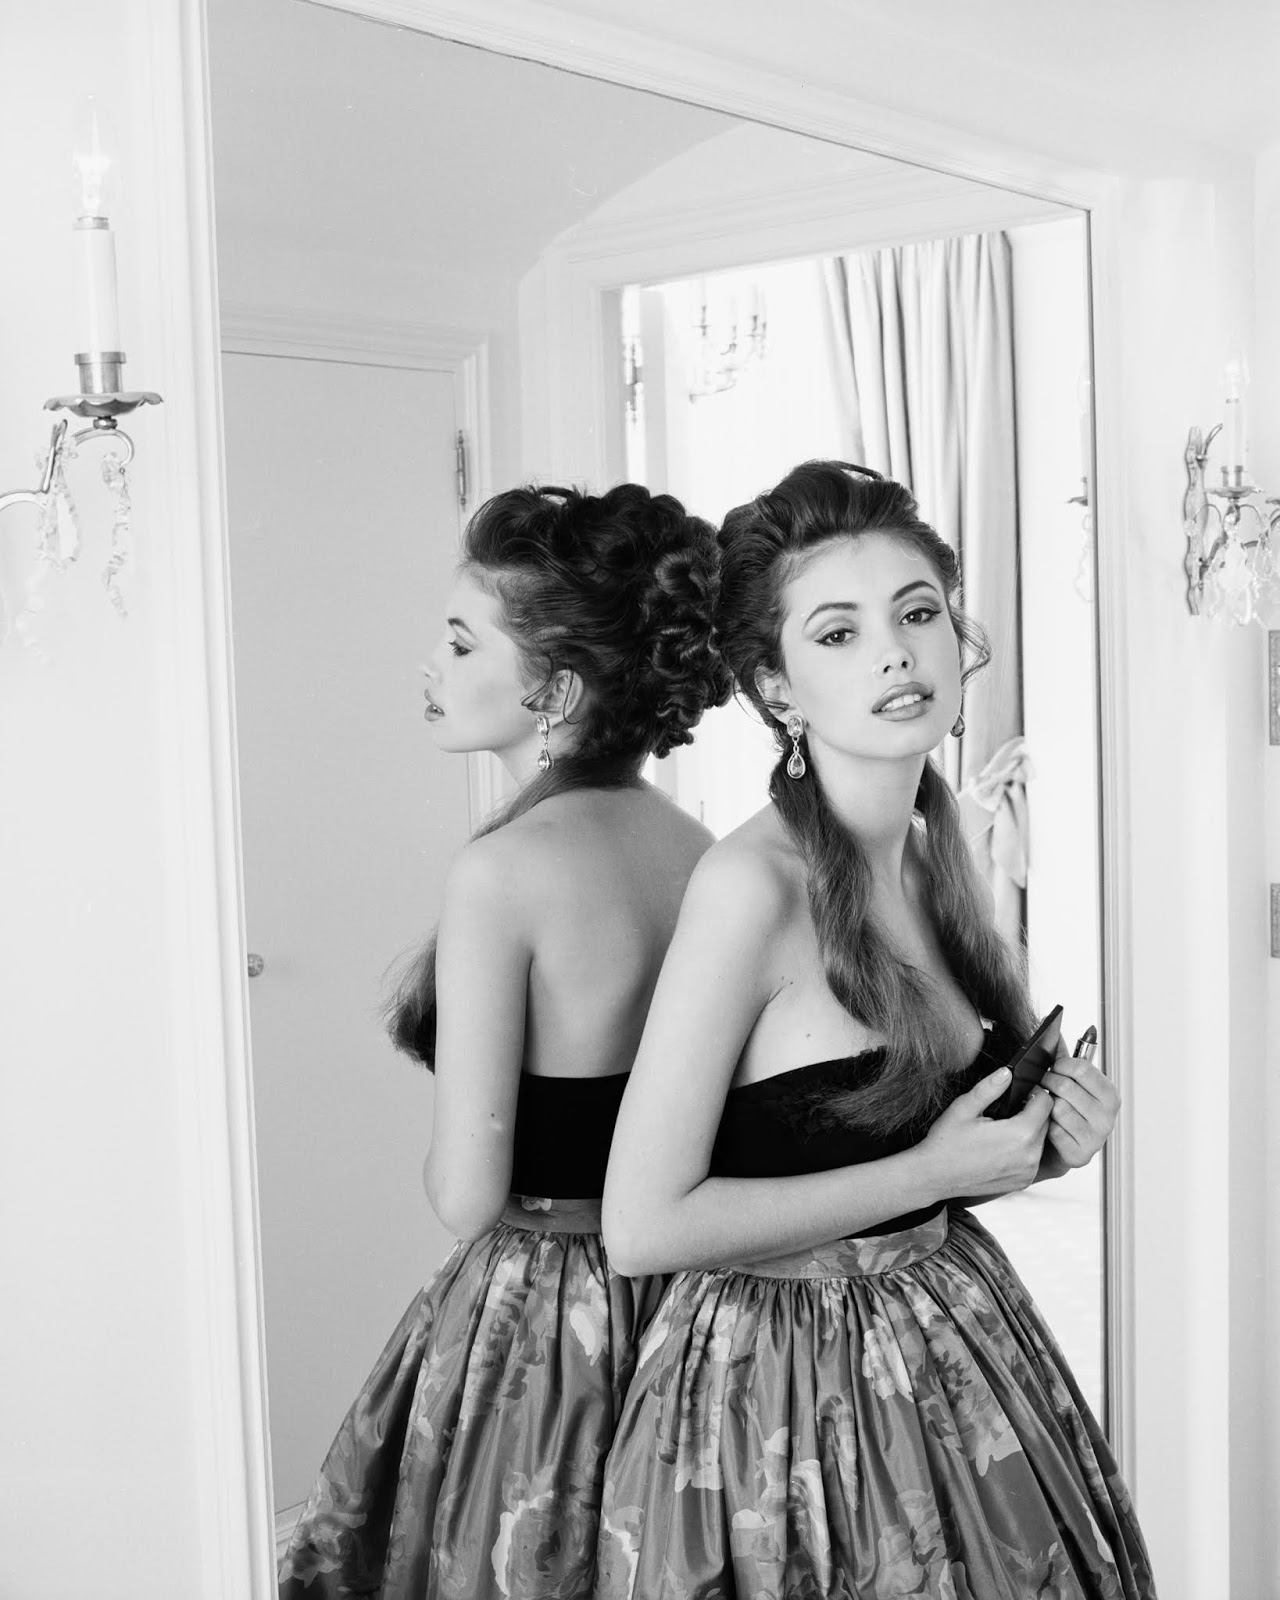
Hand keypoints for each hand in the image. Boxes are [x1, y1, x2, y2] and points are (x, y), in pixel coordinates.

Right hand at [918, 1067, 1051, 1199]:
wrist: (935, 1176)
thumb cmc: (946, 1143)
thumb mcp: (965, 1107)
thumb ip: (989, 1087)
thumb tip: (1007, 1072)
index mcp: (1019, 1134)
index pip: (1046, 1104)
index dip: (1036, 1092)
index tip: (1022, 1091)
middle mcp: (1030, 1156)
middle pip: (1046, 1122)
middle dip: (1033, 1111)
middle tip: (1009, 1108)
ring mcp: (1027, 1172)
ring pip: (1041, 1141)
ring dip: (1030, 1131)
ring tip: (1005, 1127)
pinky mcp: (1023, 1182)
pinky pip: (1033, 1158)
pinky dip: (1025, 1150)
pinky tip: (1003, 1146)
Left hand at [1040, 1040, 1118, 1169]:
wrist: (1054, 1148)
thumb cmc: (1062, 1108)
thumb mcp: (1066, 1081)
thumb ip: (1062, 1056)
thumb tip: (1054, 1031)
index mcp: (1109, 1094)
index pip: (1081, 1068)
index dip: (1060, 1065)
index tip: (1052, 1067)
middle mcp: (1108, 1117)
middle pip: (1066, 1087)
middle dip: (1047, 1083)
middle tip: (1041, 1085)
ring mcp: (1096, 1138)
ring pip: (1058, 1108)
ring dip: (1044, 1106)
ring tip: (1043, 1106)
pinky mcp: (1081, 1155)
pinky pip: (1053, 1131)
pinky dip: (1044, 1127)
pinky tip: (1046, 1127)